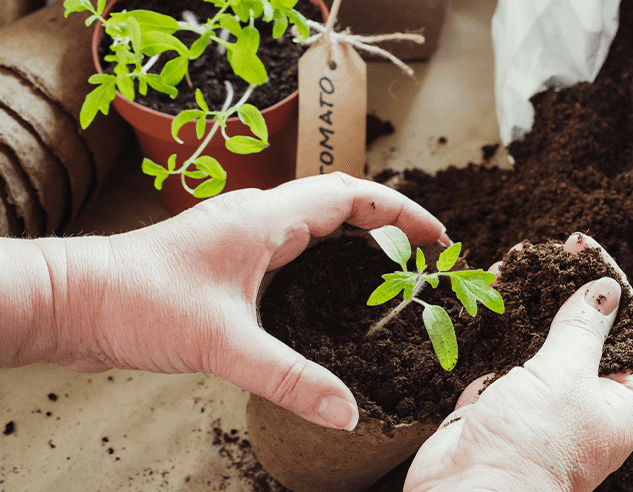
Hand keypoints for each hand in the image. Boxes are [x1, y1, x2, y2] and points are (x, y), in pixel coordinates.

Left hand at [32, 173, 447, 429]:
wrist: (71, 301)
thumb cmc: (138, 301)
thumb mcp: (224, 343)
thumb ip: (289, 378)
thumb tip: (345, 411)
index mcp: (265, 219)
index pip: (351, 197)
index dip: (400, 213)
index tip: (436, 236)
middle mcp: (256, 219)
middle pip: (340, 205)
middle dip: (387, 226)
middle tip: (423, 259)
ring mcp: (238, 238)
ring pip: (313, 226)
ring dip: (355, 241)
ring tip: (389, 274)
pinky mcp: (224, 261)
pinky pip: (289, 249)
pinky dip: (323, 261)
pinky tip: (328, 296)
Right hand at [404, 233, 632, 491]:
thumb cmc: (532, 447)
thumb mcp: (566, 377)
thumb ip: (582, 328)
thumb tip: (605, 289)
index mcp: (620, 403)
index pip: (631, 331)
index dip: (612, 288)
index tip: (588, 250)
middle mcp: (583, 402)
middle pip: (583, 332)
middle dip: (565, 288)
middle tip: (550, 250)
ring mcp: (539, 403)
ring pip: (539, 340)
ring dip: (527, 300)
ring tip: (514, 261)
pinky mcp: (499, 403)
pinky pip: (503, 354)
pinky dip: (496, 323)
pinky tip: (488, 293)